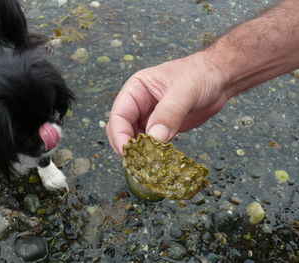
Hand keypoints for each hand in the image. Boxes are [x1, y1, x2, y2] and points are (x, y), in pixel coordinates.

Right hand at [106, 51, 228, 155]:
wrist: (218, 79)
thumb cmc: (200, 74)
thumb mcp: (184, 90)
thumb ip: (169, 113)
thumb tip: (154, 137)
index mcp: (136, 89)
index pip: (119, 114)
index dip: (119, 134)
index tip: (127, 151)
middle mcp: (139, 105)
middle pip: (122, 129)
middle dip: (127, 146)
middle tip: (136, 162)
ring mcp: (150, 118)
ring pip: (135, 139)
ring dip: (139, 152)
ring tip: (147, 164)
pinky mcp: (162, 129)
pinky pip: (151, 144)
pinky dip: (152, 154)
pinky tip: (158, 160)